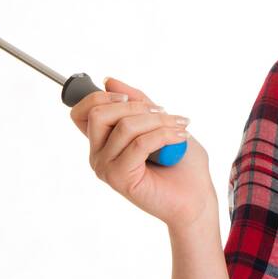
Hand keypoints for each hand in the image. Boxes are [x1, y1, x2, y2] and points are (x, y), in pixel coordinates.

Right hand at [69, 76, 214, 227]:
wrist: (196, 197)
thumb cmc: (180, 162)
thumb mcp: (159, 121)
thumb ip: (136, 102)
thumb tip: (109, 80)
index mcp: (103, 141)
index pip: (81, 112)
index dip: (100, 97)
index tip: (130, 98)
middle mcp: (98, 155)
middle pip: (99, 113)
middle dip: (138, 106)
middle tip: (165, 113)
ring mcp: (106, 168)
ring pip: (125, 126)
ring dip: (159, 121)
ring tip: (181, 128)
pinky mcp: (119, 178)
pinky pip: (139, 144)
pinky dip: (165, 135)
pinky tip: (181, 138)